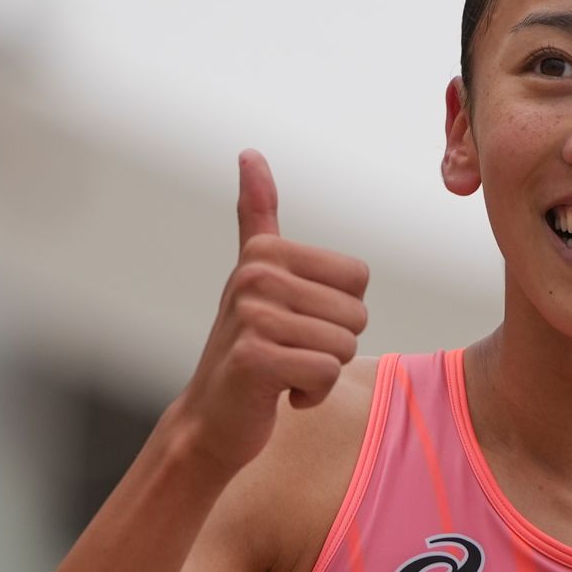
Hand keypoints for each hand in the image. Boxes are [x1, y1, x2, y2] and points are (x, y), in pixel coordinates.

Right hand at [178, 150, 368, 476]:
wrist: (212, 420)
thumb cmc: (248, 350)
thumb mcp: (255, 277)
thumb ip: (257, 217)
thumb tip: (249, 152)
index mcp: (266, 253)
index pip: (359, 278)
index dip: (340, 312)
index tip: (299, 324)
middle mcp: (256, 277)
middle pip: (356, 313)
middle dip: (333, 345)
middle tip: (290, 354)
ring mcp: (252, 317)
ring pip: (343, 346)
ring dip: (321, 372)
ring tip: (283, 372)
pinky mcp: (255, 359)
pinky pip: (325, 373)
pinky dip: (312, 395)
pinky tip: (280, 394)